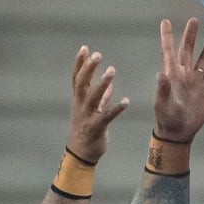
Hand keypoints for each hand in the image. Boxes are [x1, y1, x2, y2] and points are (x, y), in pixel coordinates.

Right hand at [66, 46, 128, 163]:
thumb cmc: (86, 131)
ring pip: (93, 97)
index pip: (77, 78)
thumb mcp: (91, 111)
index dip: (80, 63)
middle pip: (81, 83)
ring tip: (112, 70)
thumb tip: (110, 86)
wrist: (80, 155)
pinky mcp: (95, 128)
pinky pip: (106, 116)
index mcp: (79, 100)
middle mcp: (80, 106)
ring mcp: (86, 116)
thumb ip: (101, 98)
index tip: (84, 48)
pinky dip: (116, 108)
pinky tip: (126, 101)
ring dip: (102, 83)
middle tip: (97, 54)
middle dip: (88, 68)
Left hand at [153, 17, 203, 144]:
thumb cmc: (166, 118)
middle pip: (188, 50)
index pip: (169, 50)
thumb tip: (161, 74)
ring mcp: (196, 82)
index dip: (167, 36)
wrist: (178, 133)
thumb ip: (163, 89)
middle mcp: (184, 75)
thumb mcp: (162, 104)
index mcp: (172, 74)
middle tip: (194, 20)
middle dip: (191, 35)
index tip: (165, 21)